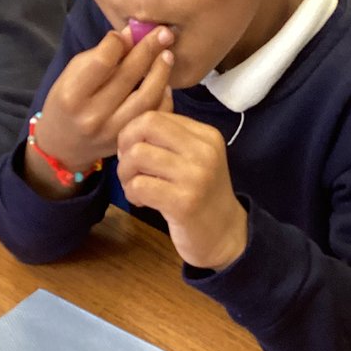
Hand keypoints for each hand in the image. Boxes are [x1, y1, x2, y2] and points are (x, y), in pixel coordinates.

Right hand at [25, 26, 173, 197]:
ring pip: (146, 98)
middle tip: (164, 33)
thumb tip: (131, 34)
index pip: (102, 62)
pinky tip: (165, 83)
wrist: (63, 146)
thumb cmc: (66, 103)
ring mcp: (113, 131)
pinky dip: (164, 98)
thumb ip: (100, 56)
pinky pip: (153, 116)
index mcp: (72, 95)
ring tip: (167, 55)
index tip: (129, 31)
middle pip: (128, 76)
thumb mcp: (73, 76)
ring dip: (161, 73)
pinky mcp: (128, 140)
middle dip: (148, 50)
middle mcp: (92, 116)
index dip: (119, 42)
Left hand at [116, 96, 247, 270]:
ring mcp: (196, 176)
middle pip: (146, 126)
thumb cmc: (202, 195)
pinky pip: (139, 185)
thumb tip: (134, 123)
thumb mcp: (195, 158)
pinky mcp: (184, 202)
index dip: (133, 132)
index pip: (155, 115)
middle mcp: (204, 151)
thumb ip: (170, 137)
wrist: (224, 234)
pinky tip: (142, 202)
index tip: (135, 153)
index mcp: (206, 135)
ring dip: (126, 173)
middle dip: (126, 145)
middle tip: (130, 167)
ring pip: (138, 155)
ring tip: (135, 187)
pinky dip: (132, 193)